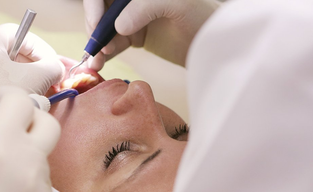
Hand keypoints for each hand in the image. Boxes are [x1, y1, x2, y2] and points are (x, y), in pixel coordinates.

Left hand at [0, 23, 64, 114]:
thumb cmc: (2, 104)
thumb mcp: (37, 80)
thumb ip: (52, 67)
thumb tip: (56, 68)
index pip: (18, 33)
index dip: (40, 48)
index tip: (52, 64)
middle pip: (5, 51)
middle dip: (30, 66)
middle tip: (47, 81)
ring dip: (16, 79)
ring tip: (32, 96)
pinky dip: (0, 89)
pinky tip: (12, 105)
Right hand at [0, 87, 60, 191]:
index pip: (19, 101)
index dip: (7, 95)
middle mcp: (27, 162)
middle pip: (46, 121)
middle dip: (28, 116)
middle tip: (4, 126)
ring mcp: (41, 187)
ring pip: (44, 152)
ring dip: (26, 147)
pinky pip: (43, 179)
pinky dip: (28, 174)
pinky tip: (4, 191)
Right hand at [84, 0, 219, 68]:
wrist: (217, 45)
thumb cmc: (205, 18)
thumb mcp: (179, 4)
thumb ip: (146, 7)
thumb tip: (118, 26)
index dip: (95, 5)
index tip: (97, 25)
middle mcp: (134, 0)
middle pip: (102, 9)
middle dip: (96, 28)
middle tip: (100, 49)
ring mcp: (135, 16)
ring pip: (105, 28)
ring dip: (97, 44)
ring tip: (96, 62)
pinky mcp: (136, 35)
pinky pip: (113, 42)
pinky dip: (104, 53)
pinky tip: (99, 64)